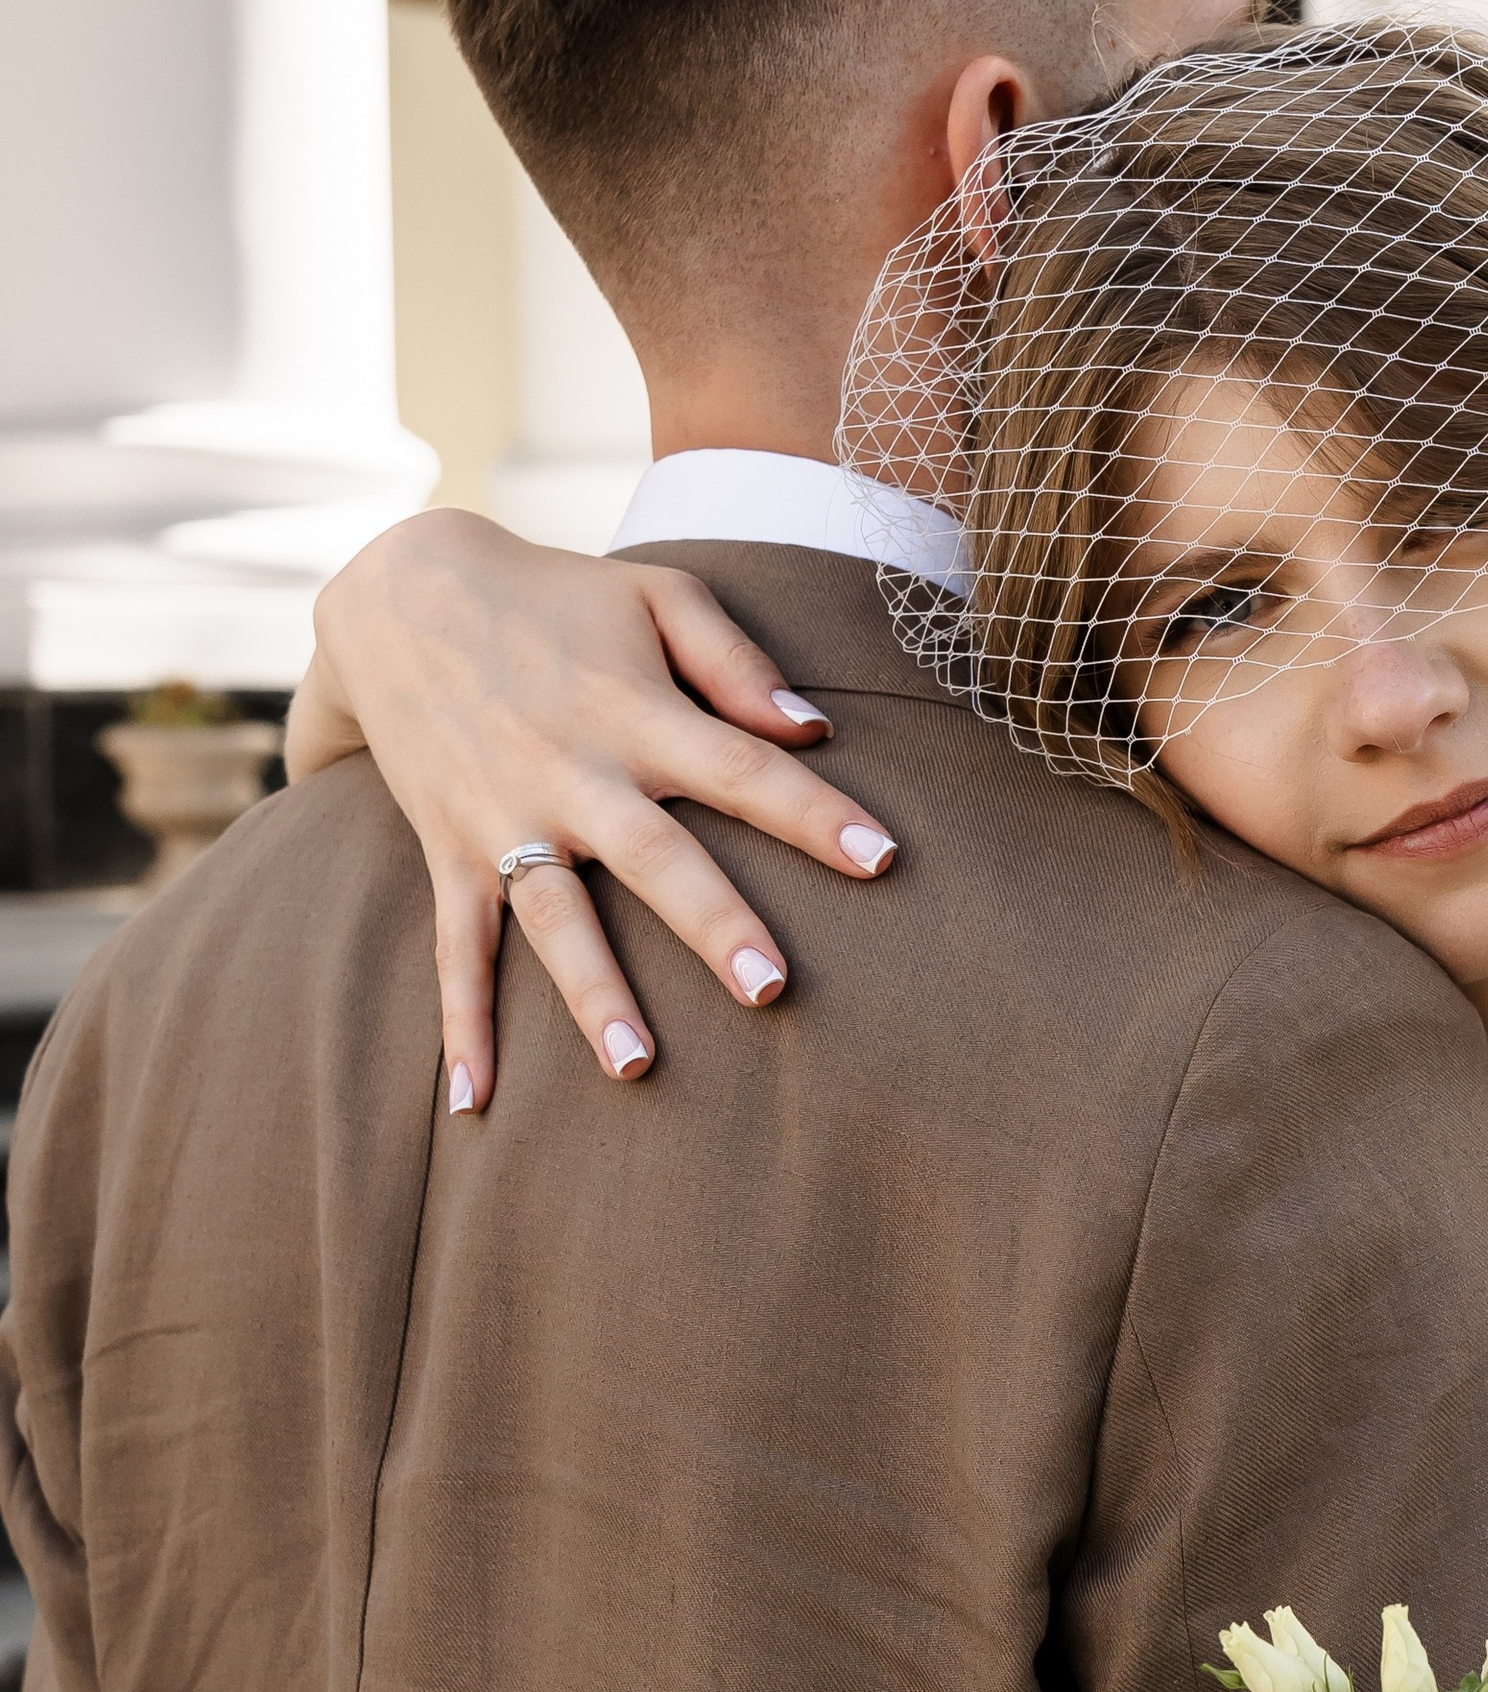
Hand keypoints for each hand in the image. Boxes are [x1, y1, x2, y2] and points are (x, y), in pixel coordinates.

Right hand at [296, 510, 900, 1107]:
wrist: (398, 588)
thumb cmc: (555, 595)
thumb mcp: (654, 595)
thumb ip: (736, 662)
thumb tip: (813, 729)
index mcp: (633, 710)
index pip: (741, 767)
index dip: (813, 813)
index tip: (884, 859)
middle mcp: (570, 772)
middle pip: (654, 858)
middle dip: (713, 923)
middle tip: (772, 989)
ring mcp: (503, 818)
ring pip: (553, 918)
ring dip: (592, 993)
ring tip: (636, 1067)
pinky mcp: (449, 850)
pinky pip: (454, 948)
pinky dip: (461, 1025)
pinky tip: (474, 1104)